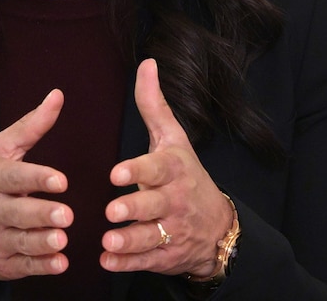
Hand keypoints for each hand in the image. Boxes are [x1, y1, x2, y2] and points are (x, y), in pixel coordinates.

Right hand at [0, 89, 72, 286]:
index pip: (15, 177)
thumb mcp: (2, 149)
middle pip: (18, 212)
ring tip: (62, 239)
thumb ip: (32, 125)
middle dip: (42, 214)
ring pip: (21, 241)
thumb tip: (57, 96)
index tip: (61, 180)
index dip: (37, 178)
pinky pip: (23, 265)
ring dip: (42, 242)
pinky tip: (59, 263)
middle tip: (65, 214)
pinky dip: (41, 266)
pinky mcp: (3, 262)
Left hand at [100, 59, 232, 276]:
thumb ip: (154, 104)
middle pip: (154, 205)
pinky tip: (108, 261)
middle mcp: (175, 200)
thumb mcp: (174, 138)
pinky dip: (127, 264)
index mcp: (174, 169)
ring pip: (149, 237)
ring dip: (128, 241)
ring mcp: (172, 230)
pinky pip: (146, 261)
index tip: (117, 172)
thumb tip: (147, 63)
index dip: (138, 170)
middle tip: (112, 211)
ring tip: (108, 242)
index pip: (157, 168)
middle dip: (134, 208)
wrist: (218, 226)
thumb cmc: (185, 173)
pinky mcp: (166, 255)